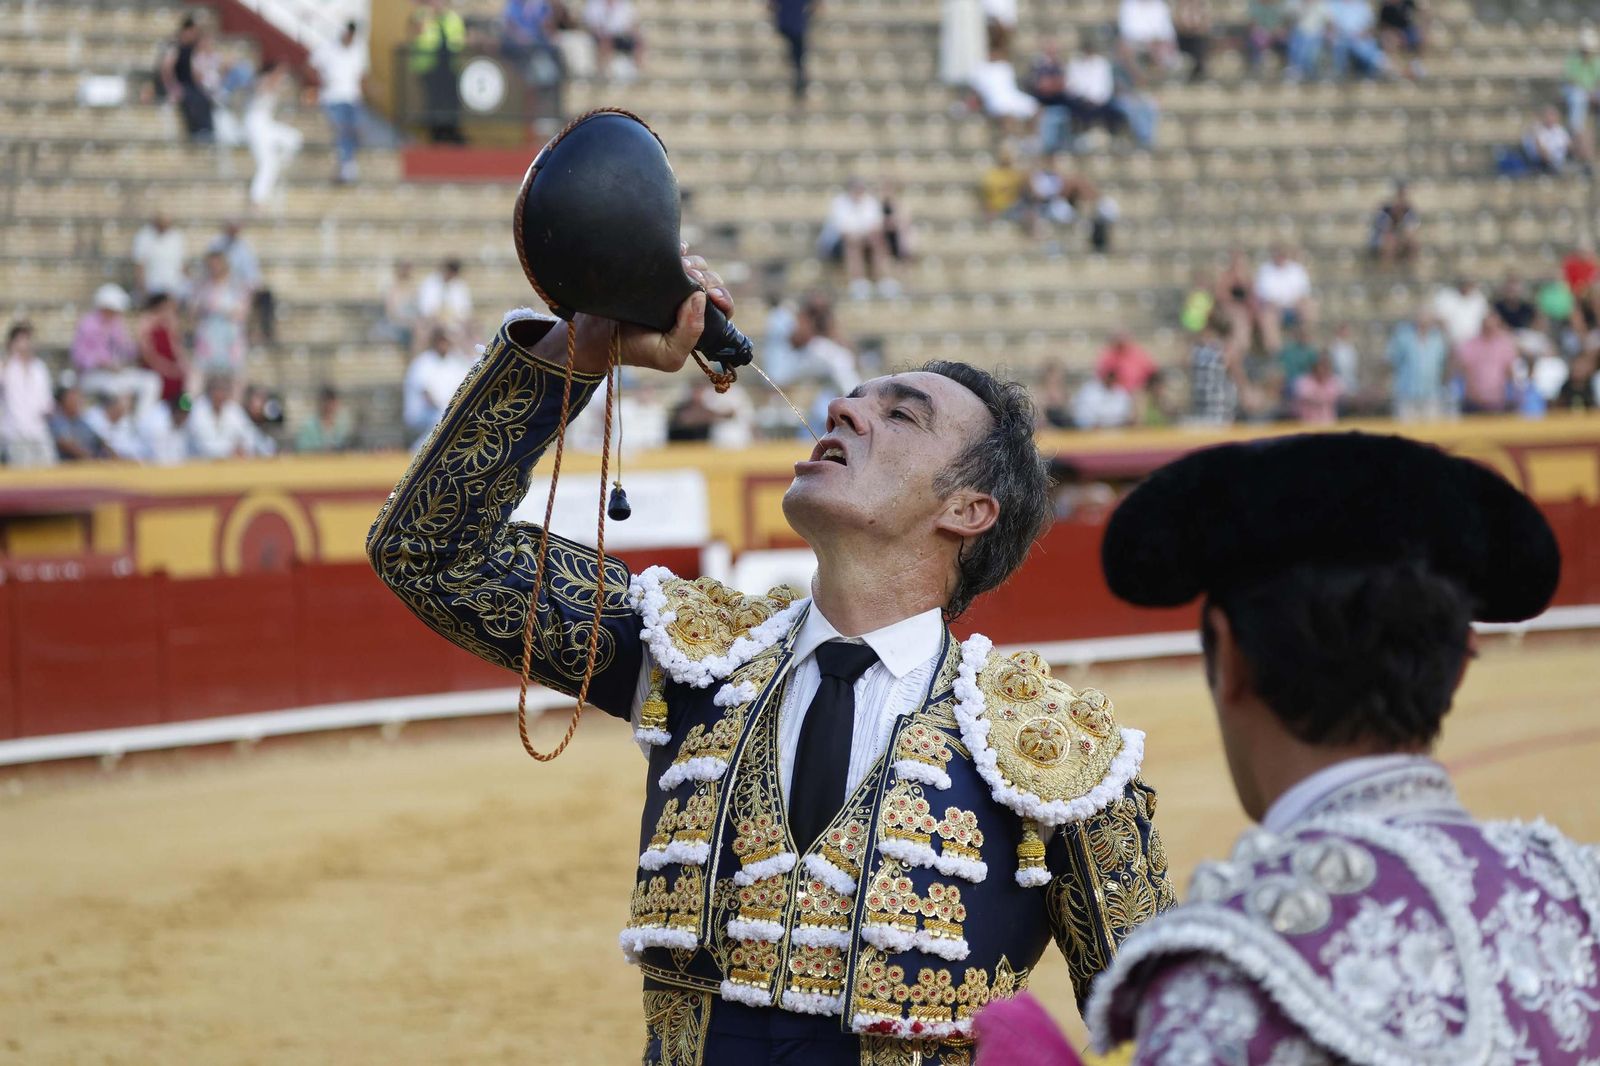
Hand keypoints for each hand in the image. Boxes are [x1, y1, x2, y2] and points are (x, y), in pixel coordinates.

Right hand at [564, 248, 733, 374]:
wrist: (596, 334)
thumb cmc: (634, 349)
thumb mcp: (668, 355)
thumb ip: (690, 334)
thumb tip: (701, 297)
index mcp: (695, 322)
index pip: (721, 306)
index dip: (721, 298)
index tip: (711, 295)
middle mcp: (686, 302)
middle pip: (709, 280)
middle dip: (705, 278)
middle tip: (690, 279)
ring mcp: (670, 284)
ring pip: (695, 264)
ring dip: (692, 264)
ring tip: (679, 269)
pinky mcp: (653, 270)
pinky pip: (675, 252)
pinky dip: (680, 250)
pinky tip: (676, 253)